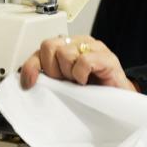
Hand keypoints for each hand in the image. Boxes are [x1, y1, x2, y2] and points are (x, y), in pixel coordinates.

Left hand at [20, 35, 137, 91]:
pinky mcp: (106, 57)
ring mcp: (93, 47)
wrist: (118, 103)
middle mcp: (78, 43)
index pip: (41, 49)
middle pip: (49, 46)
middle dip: (52, 70)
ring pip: (65, 52)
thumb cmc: (92, 92)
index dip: (32, 66)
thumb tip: (27, 82)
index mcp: (66, 48)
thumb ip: (48, 78)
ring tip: (79, 82)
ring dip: (69, 73)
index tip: (29, 84)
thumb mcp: (63, 85)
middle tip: (64, 82)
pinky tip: (86, 81)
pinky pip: (84, 60)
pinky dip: (81, 74)